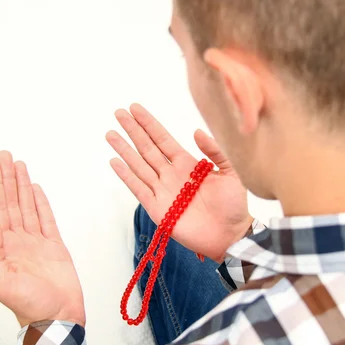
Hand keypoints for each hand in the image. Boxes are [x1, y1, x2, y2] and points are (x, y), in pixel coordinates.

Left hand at [0, 151, 84, 327]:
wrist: (58, 316)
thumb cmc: (29, 305)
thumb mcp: (1, 282)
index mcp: (4, 246)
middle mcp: (18, 239)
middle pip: (11, 201)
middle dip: (7, 177)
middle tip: (4, 155)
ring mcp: (36, 241)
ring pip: (27, 205)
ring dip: (22, 185)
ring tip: (18, 165)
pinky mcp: (54, 245)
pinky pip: (46, 218)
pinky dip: (41, 202)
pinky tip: (36, 189)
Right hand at [106, 104, 252, 261]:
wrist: (230, 235)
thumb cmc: (233, 206)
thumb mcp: (232, 172)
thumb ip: (216, 151)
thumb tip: (196, 131)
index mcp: (188, 164)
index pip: (163, 139)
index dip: (149, 124)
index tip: (135, 109)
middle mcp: (171, 175)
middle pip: (147, 148)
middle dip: (133, 131)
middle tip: (119, 113)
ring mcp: (162, 191)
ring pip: (139, 165)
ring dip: (124, 150)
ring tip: (111, 134)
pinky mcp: (157, 209)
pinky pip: (138, 189)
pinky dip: (126, 175)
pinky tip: (115, 162)